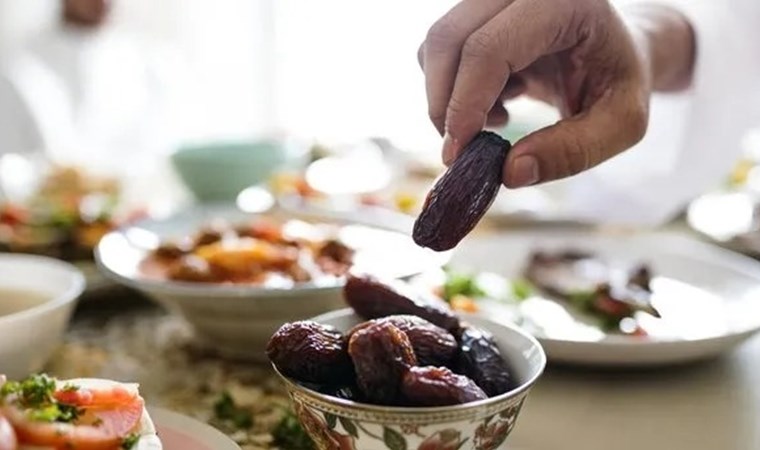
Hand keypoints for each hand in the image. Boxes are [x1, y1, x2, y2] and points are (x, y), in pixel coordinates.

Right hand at [419, 0, 656, 186]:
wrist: (617, 51)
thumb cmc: (621, 81)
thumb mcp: (621, 124)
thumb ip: (572, 151)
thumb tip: (508, 172)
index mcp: (564, 3)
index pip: (489, 48)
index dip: (465, 103)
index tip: (458, 154)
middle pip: (448, 39)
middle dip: (444, 104)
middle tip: (463, 150)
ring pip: (437, 44)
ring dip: (448, 97)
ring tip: (496, 120)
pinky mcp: (478, 13)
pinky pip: (440, 51)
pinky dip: (453, 89)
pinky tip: (496, 103)